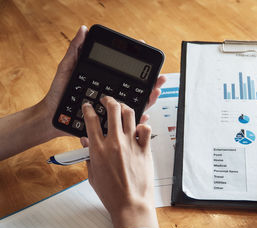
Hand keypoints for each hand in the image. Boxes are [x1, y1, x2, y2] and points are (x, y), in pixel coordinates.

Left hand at [39, 25, 165, 136]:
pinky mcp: (109, 122)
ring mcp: (112, 108)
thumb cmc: (59, 94)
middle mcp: (112, 95)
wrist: (52, 116)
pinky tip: (144, 116)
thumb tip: (84, 30)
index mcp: (106, 82)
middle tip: (159, 77)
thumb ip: (76, 50)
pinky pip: (126, 122)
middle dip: (152, 82)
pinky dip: (138, 120)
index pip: (126, 73)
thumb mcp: (68, 68)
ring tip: (155, 92)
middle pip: (137, 89)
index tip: (145, 52)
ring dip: (149, 99)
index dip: (138, 64)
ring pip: (136, 104)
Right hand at [81, 96, 157, 227]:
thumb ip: (89, 156)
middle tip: (107, 100)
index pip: (91, 120)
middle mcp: (115, 143)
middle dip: (109, 100)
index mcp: (98, 149)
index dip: (89, 109)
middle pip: (113, 110)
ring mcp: (131, 144)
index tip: (89, 106)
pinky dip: (143, 124)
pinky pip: (146, 129)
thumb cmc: (111, 193)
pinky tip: (139, 127)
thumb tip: (86, 142)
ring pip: (130, 114)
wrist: (130, 204)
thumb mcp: (92, 175)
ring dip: (125, 108)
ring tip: (123, 108)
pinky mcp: (145, 149)